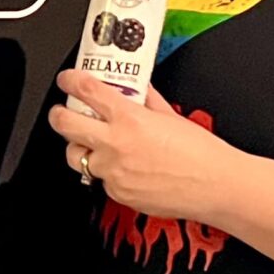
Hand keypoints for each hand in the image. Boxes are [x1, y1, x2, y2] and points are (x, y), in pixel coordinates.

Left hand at [48, 72, 241, 222]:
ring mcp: (113, 171)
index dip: (70, 81)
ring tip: (90, 142)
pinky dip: (106, 171)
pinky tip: (122, 167)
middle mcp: (115, 144)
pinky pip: (100, 179)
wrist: (214, 186)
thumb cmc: (200, 153)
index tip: (67, 80)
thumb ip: (147, 101)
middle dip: (59, 115)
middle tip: (61, 112)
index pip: (86, 90)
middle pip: (65, 124)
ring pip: (76, 156)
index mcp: (129, 118)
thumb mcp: (171, 116)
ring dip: (79, 146)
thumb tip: (136, 90)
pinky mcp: (117, 193)